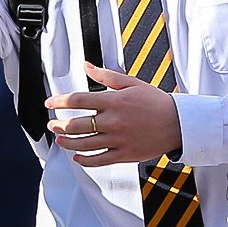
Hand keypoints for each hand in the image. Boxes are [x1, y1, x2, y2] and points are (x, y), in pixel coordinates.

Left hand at [45, 64, 183, 166]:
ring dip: (67, 142)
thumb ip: (107, 75)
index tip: (49, 104)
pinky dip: (84, 160)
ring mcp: (118, 140)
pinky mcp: (124, 154)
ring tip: (59, 140)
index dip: (59, 101)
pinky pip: (98, 160)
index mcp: (114, 101)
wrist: (178, 123)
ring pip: (83, 144)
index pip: (78, 100)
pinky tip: (77, 157)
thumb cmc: (155, 102)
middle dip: (58, 125)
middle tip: (52, 125)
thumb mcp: (132, 83)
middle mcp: (113, 121)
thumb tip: (87, 66)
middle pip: (76, 125)